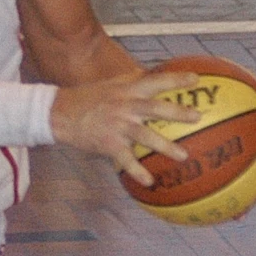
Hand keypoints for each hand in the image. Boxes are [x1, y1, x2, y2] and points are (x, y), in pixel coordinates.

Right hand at [50, 69, 201, 187]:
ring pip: (145, 135)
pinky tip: (150, 182)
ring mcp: (116, 125)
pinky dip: (138, 171)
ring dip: (165, 146)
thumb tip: (150, 73)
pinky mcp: (108, 143)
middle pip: (153, 108)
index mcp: (125, 91)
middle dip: (176, 111)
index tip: (196, 79)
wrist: (57, 113)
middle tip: (197, 117)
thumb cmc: (85, 98)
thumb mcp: (108, 85)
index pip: (153, 81)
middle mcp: (123, 106)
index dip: (175, 79)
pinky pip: (126, 160)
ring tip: (184, 156)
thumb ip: (129, 80)